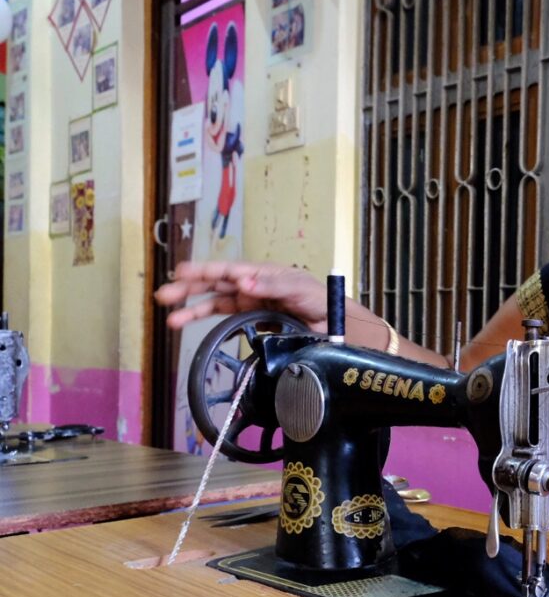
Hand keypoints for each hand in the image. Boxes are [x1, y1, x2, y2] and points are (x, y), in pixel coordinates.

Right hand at [153, 261, 329, 331]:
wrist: (334, 323)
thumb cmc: (319, 299)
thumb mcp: (298, 289)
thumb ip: (272, 287)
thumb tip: (245, 283)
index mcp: (262, 274)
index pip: (228, 271)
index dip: (205, 271)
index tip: (183, 272)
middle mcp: (252, 286)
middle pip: (215, 286)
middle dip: (189, 289)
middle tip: (165, 294)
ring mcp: (251, 303)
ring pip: (216, 303)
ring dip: (193, 310)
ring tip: (171, 318)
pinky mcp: (253, 319)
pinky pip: (226, 318)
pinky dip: (208, 322)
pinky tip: (190, 326)